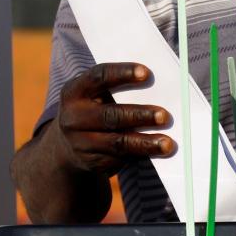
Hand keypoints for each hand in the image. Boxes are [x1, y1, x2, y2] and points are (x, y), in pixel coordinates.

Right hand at [48, 62, 174, 177]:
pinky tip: (156, 152)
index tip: (146, 73)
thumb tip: (156, 88)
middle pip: (110, 115)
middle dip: (139, 115)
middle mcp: (73, 117)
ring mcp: (80, 143)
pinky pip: (120, 158)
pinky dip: (141, 154)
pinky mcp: (92, 162)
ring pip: (118, 142)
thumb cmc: (93, 109)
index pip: (98, 77)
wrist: (68, 145)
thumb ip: (117, 90)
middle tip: (164, 116)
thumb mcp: (94, 96)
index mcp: (74, 92)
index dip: (122, 73)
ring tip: (167, 143)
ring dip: (145, 142)